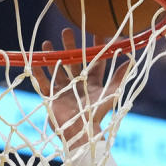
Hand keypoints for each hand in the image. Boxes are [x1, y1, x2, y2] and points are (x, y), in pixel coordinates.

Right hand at [33, 27, 128, 150]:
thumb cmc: (96, 115)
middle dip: (70, 46)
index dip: (96, 48)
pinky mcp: (52, 97)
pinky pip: (43, 82)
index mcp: (93, 83)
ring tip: (47, 42)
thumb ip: (118, 78)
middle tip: (66, 31)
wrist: (81, 134)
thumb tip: (131, 61)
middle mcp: (79, 84)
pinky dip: (38, 72)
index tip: (95, 32)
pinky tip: (34, 59)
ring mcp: (64, 90)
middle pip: (74, 62)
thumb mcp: (109, 94)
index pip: (96, 62)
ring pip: (57, 69)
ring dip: (53, 55)